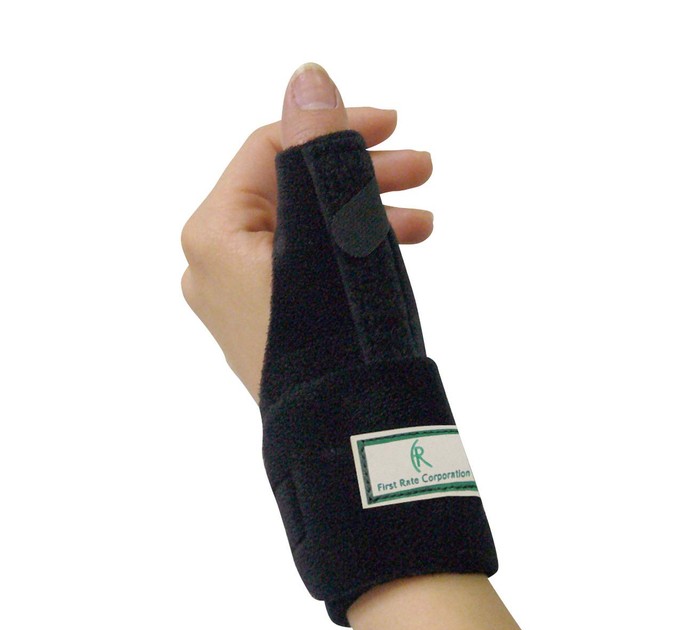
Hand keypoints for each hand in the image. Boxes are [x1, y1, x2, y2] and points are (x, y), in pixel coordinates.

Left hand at [180, 63, 433, 401]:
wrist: (344, 434)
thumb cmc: (335, 335)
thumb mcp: (331, 229)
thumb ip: (317, 150)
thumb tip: (307, 78)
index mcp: (213, 234)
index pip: (271, 152)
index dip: (335, 130)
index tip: (394, 128)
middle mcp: (212, 265)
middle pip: (291, 192)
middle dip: (360, 176)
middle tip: (421, 169)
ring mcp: (237, 300)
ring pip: (305, 232)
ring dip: (364, 215)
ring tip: (423, 219)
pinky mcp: (266, 323)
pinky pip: (305, 267)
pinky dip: (348, 252)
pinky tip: (393, 250)